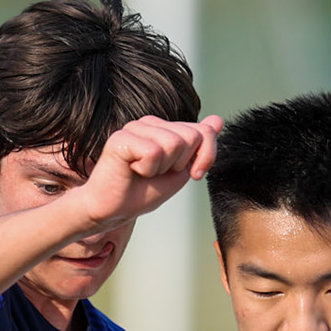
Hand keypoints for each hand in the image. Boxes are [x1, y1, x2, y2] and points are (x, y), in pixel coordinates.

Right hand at [71, 116, 221, 231]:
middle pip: (190, 136)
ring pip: (173, 144)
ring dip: (161, 168)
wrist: (112, 211)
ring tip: (142, 172)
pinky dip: (146, 170)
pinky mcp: (121, 138)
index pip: (202, 131)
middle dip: (180, 164)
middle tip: (156, 174)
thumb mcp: (180, 171)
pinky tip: (131, 170)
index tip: (194, 174)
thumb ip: (199, 147)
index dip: (206, 156)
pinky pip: (153, 152)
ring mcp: (134, 128)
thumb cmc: (142, 192)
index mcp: (164, 128)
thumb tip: (218, 119)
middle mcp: (150, 123)